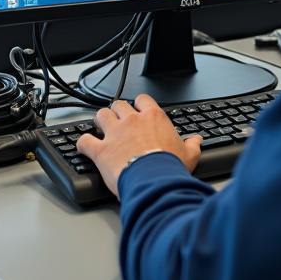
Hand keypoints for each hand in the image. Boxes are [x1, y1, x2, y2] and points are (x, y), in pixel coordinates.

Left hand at [77, 95, 201, 198]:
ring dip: (100, 121)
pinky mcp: (101, 150)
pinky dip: (83, 143)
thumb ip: (192, 145)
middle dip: (117, 111)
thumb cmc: (170, 167)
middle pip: (119, 104)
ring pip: (101, 115)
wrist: (154, 180)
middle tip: (118, 120)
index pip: (142, 99)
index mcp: (153, 118)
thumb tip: (197, 140)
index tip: (138, 111)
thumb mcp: (188, 155)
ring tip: (100, 128)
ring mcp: (115, 134)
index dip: (138, 104)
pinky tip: (84, 146)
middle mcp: (132, 121)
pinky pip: (85, 141)